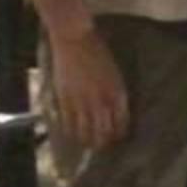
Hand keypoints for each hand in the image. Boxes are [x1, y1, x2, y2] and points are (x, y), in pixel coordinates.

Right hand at [48, 25, 128, 149]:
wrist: (75, 39)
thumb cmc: (98, 53)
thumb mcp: (115, 74)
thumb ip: (115, 93)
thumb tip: (116, 110)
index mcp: (118, 93)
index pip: (122, 122)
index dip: (120, 134)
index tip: (119, 139)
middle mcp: (102, 100)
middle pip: (105, 131)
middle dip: (105, 142)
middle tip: (104, 147)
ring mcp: (82, 101)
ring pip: (86, 131)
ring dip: (88, 141)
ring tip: (89, 146)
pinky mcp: (65, 98)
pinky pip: (68, 122)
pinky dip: (70, 131)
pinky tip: (72, 136)